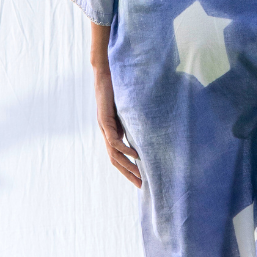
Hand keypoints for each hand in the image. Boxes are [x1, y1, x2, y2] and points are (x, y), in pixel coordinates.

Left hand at [91, 23, 141, 187]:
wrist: (105, 71)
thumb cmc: (118, 86)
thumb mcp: (129, 107)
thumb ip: (135, 118)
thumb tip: (151, 123)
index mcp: (112, 129)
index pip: (119, 154)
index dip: (128, 167)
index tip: (141, 178)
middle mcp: (106, 131)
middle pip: (115, 159)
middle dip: (128, 173)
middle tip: (140, 185)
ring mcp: (104, 126)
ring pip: (113, 153)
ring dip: (126, 165)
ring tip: (138, 174)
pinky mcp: (104, 119)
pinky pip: (114, 139)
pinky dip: (124, 149)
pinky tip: (135, 155)